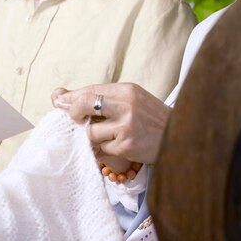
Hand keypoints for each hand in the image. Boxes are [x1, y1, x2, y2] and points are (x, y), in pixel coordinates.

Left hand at [52, 83, 170, 164]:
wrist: (183, 138)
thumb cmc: (151, 119)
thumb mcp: (131, 100)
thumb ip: (100, 97)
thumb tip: (58, 96)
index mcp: (126, 90)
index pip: (90, 90)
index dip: (70, 97)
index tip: (58, 101)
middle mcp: (126, 105)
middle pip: (84, 104)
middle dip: (73, 113)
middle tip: (77, 120)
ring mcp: (126, 126)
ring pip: (90, 132)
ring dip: (94, 137)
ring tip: (109, 136)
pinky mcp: (126, 146)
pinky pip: (102, 149)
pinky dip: (105, 150)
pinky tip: (119, 146)